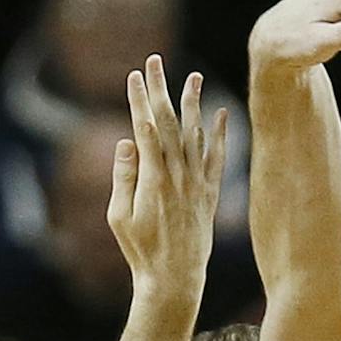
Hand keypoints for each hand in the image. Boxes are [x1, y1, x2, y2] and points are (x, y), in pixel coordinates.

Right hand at [107, 55, 228, 295]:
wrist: (175, 278)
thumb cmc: (140, 251)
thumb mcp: (119, 217)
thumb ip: (123, 178)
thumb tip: (126, 142)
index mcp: (153, 179)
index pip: (145, 128)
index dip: (139, 99)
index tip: (134, 76)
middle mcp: (178, 175)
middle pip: (168, 122)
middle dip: (161, 89)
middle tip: (156, 61)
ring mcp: (197, 183)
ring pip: (195, 134)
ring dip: (192, 103)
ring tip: (192, 76)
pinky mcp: (210, 193)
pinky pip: (218, 157)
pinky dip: (220, 134)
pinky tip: (221, 113)